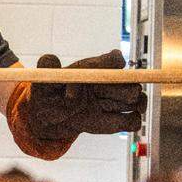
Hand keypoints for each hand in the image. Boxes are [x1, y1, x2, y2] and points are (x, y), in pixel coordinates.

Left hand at [24, 49, 144, 140]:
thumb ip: (46, 65)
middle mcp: (112, 81)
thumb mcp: (43, 79)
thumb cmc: (49, 93)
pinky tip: (110, 122)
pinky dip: (128, 122)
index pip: (115, 59)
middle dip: (117, 90)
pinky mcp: (120, 119)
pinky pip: (135, 121)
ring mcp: (118, 101)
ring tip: (102, 109)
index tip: (96, 78)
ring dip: (124, 106)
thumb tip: (50, 59)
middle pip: (131, 81)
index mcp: (96, 67)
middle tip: (97, 95)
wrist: (52, 117)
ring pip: (137, 100)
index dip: (111, 66)